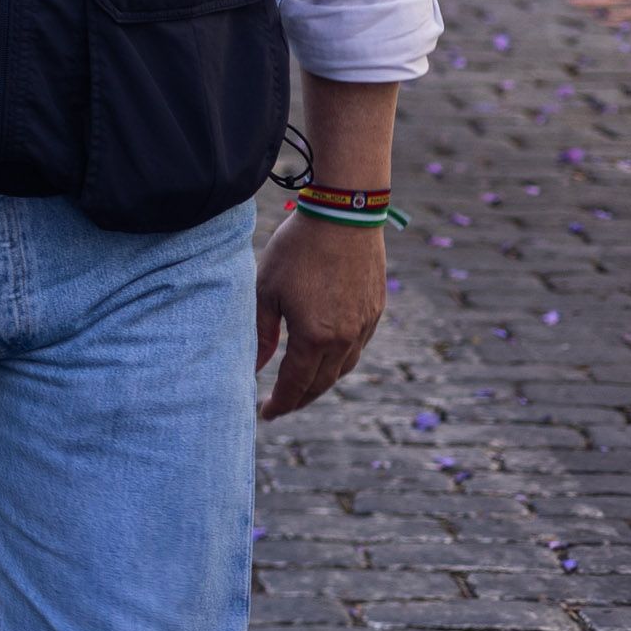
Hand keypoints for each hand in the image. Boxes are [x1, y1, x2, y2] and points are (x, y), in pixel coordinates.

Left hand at [254, 206, 387, 417]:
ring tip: (301, 386)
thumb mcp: (266, 290)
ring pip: (343, 368)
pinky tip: (325, 356)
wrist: (345, 216)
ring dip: (321, 382)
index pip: (296, 385)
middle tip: (281, 406)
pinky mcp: (375, 310)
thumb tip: (254, 368)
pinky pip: (357, 347)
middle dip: (300, 399)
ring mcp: (365, 325)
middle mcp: (346, 338)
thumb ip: (259, 334)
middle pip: (322, 383)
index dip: (280, 403)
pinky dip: (339, 360)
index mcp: (316, 337)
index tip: (266, 414)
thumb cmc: (297, 250)